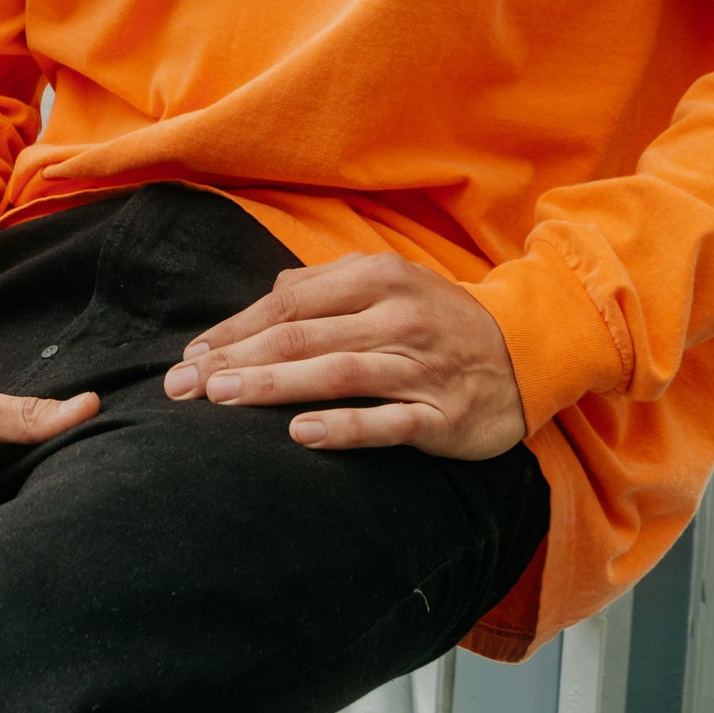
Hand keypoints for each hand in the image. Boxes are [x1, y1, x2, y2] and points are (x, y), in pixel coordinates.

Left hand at [162, 253, 524, 458]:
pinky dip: (342, 427)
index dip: (235, 329)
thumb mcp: (390, 282)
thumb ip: (327, 286)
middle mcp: (397, 318)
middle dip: (236, 360)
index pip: (289, 304)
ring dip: (275, 386)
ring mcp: (420, 369)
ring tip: (224, 399)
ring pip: (337, 375)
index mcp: (377, 279)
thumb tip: (269, 295)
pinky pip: (386, 423)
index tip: (190, 356)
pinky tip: (298, 433)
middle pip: (302, 338)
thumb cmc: (440, 318)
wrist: (528, 351)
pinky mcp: (442, 417)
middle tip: (184, 387)